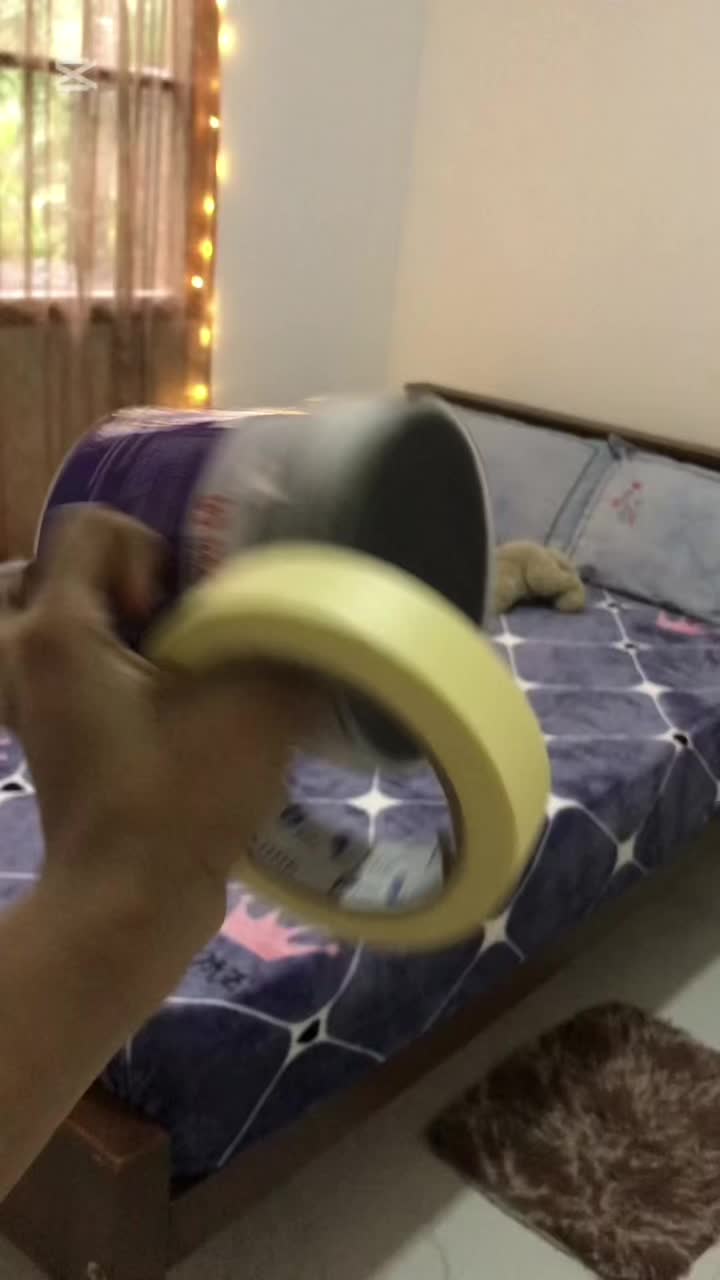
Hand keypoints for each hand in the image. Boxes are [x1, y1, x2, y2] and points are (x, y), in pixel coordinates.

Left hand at [0, 505, 314, 947]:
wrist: (131, 905)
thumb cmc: (180, 797)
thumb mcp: (256, 708)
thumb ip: (293, 647)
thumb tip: (328, 619)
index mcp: (60, 630)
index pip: (89, 528)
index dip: (148, 546)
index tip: (179, 612)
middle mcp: (31, 658)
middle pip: (57, 571)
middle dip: (114, 581)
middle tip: (164, 619)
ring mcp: (37, 705)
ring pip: (60, 626)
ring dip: (109, 627)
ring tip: (166, 656)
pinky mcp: (55, 743)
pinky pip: (73, 676)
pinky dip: (110, 674)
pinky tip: (171, 703)